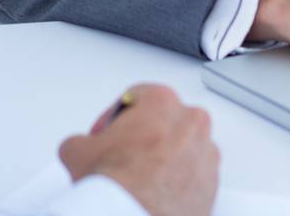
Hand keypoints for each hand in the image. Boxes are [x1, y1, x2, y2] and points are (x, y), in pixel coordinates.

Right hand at [58, 83, 218, 215]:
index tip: (107, 133)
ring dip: (163, 157)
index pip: (136, 97)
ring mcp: (206, 153)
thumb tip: (81, 149)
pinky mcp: (213, 184)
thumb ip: (83, 140)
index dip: (114, 118)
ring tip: (140, 177)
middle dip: (143, 135)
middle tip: (122, 154)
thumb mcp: (76, 150)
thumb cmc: (117, 185)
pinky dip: (178, 180)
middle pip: (164, 120)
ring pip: (183, 147)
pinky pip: (193, 175)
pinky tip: (155, 192)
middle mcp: (191, 122)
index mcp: (162, 101)